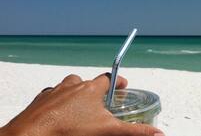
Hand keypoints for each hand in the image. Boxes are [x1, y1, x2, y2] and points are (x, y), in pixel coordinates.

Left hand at [0, 73, 164, 135]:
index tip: (123, 84)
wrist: (33, 134)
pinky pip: (51, 96)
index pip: (108, 78)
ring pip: (67, 87)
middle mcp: (72, 86)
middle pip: (87, 82)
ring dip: (74, 93)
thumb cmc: (70, 129)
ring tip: (79, 109)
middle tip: (100, 102)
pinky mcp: (40, 101)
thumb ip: (135, 132)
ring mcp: (54, 92)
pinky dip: (56, 102)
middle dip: (94, 90)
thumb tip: (159, 134)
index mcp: (91, 89)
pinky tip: (59, 115)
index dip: (117, 81)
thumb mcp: (109, 131)